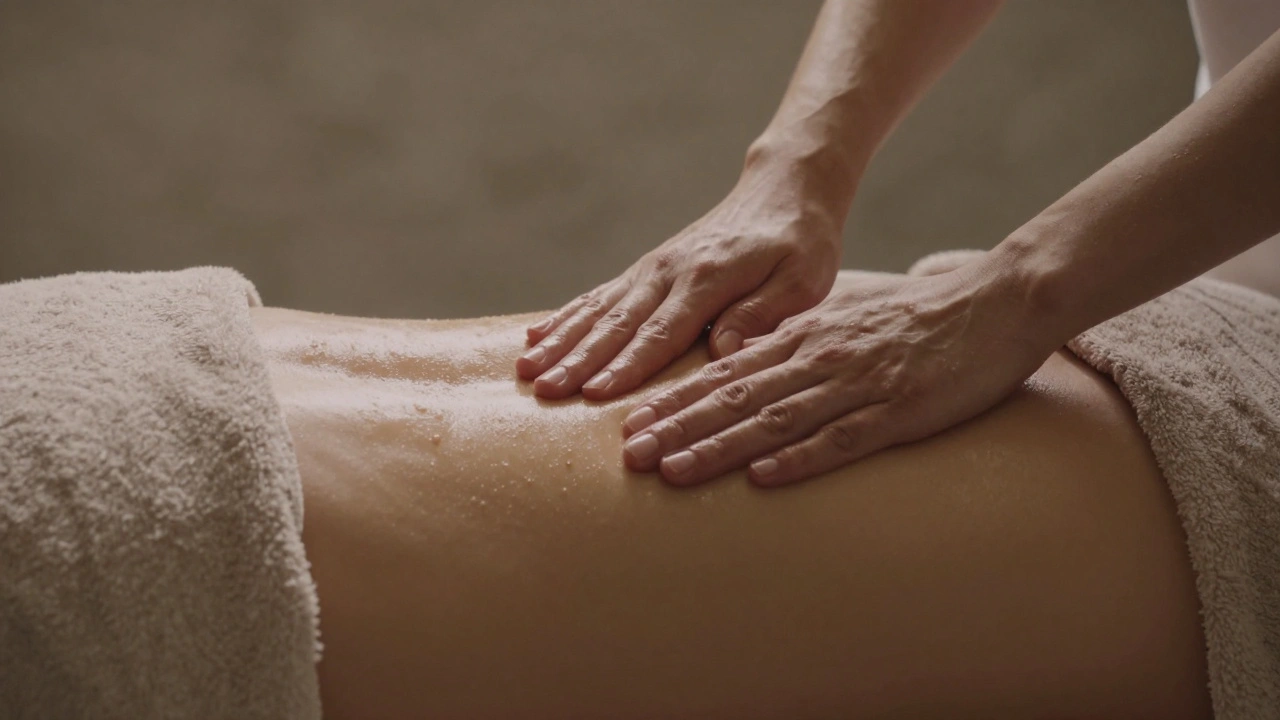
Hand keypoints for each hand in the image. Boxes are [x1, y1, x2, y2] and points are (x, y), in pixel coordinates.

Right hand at [516, 171, 841, 400]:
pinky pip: (597, 295)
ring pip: (598, 310)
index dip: (627, 365)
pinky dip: (566, 316)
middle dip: (578, 359)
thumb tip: (722, 350)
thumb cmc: (800, 243)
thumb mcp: (802, 280)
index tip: (595, 394)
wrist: (782, 190)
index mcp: (708, 279)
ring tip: (525, 368)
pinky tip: (535, 336)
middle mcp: (670, 271)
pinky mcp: (646, 269)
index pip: (661, 331)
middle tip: (544, 389)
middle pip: (617, 323)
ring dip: (561, 341)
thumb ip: (763, 313)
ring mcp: (652, 269)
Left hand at [619, 267, 1057, 485]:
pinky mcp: (899, 410)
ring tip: (673, 471)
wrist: (995, 302)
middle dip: (677, 428)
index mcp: (803, 338)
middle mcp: (819, 358)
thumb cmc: (914, 319)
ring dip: (719, 447)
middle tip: (630, 457)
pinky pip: (842, 439)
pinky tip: (763, 478)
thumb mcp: (842, 323)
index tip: (629, 427)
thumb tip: (743, 366)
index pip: (724, 375)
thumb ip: (794, 345)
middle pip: (735, 399)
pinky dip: (799, 458)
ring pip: (774, 420)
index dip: (674, 402)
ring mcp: (858, 385)